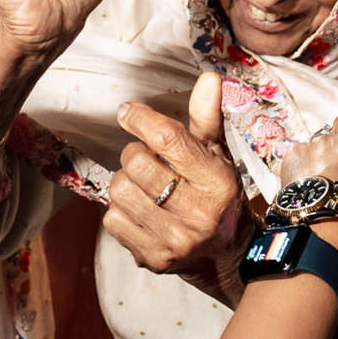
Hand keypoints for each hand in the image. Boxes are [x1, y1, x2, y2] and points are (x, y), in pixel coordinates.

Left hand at [103, 73, 248, 275]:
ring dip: (125, 181)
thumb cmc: (217, 195)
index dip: (141, 119)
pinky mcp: (152, 259)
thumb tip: (209, 78)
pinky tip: (141, 210)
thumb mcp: (218, 155)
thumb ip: (207, 118)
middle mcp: (198, 214)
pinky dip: (120, 210)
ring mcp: (174, 240)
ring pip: (119, 191)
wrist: (226, 257)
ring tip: (144, 186)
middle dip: (134, 154)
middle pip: (136, 164)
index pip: (168, 139)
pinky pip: (112, 220)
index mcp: (217, 182)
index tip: (129, 113)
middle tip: (146, 159)